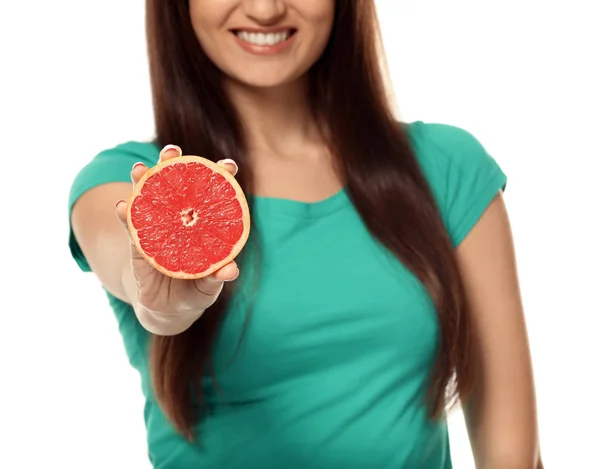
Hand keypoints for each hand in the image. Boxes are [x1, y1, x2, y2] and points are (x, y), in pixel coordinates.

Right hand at [115, 144, 239, 329]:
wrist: (169, 309)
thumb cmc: (196, 289)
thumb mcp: (209, 285)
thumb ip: (218, 276)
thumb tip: (230, 270)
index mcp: (203, 223)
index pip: (212, 193)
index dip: (220, 175)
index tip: (228, 165)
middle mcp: (178, 218)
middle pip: (176, 185)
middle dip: (173, 164)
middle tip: (172, 151)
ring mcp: (157, 227)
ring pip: (149, 198)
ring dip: (143, 181)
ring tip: (140, 169)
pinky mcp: (138, 243)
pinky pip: (131, 226)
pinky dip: (126, 214)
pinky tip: (122, 205)